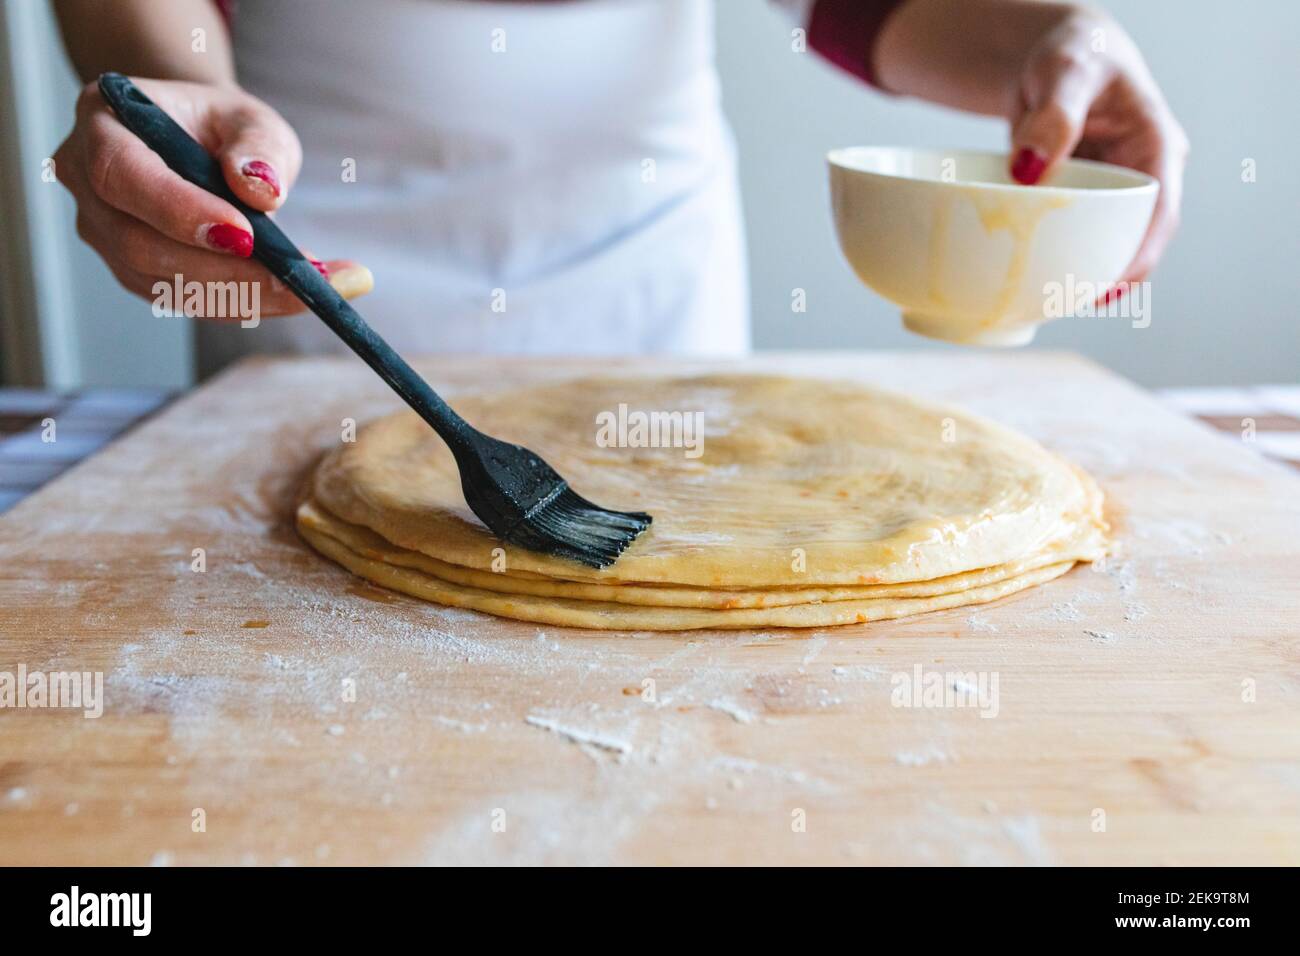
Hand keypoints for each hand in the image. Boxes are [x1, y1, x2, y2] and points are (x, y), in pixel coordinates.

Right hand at [54, 77, 370, 318]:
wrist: (199, 145)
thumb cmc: (221, 126)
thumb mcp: (251, 117)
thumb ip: (258, 145)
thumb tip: (261, 190)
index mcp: (103, 128)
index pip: (123, 175)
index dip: (179, 210)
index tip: (246, 235)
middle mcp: (89, 188)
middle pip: (141, 245)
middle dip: (226, 268)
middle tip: (302, 276)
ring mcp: (106, 238)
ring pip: (165, 284)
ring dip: (244, 294)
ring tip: (315, 286)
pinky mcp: (136, 275)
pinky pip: (186, 301)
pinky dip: (243, 303)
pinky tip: (291, 294)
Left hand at [1008, 9, 1187, 295]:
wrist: (1050, 57)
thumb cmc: (1069, 52)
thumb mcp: (1064, 72)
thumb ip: (1054, 115)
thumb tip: (1030, 169)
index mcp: (1155, 146)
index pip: (1161, 212)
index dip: (1141, 255)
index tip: (1111, 286)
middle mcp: (1141, 173)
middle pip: (1136, 238)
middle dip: (1110, 275)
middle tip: (1071, 303)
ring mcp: (1111, 190)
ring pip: (1105, 242)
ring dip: (1084, 271)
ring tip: (1052, 301)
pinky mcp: (1081, 200)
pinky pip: (1075, 234)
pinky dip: (1058, 254)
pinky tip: (1034, 279)